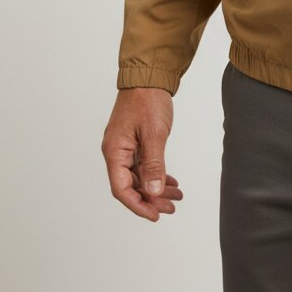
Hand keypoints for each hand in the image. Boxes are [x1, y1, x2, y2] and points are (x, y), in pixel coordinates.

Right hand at [101, 87, 183, 220]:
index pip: (122, 189)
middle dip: (151, 199)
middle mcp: (116, 152)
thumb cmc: (147, 100)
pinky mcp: (135, 141)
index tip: (155, 215)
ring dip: (156, 187)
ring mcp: (125, 147)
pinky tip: (170, 181)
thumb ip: (154, 164)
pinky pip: (144, 165)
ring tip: (176, 196)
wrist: (149, 76)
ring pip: (139, 176)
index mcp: (114, 152)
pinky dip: (157, 174)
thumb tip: (152, 192)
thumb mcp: (154, 134)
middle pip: (131, 185)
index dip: (137, 205)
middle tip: (171, 207)